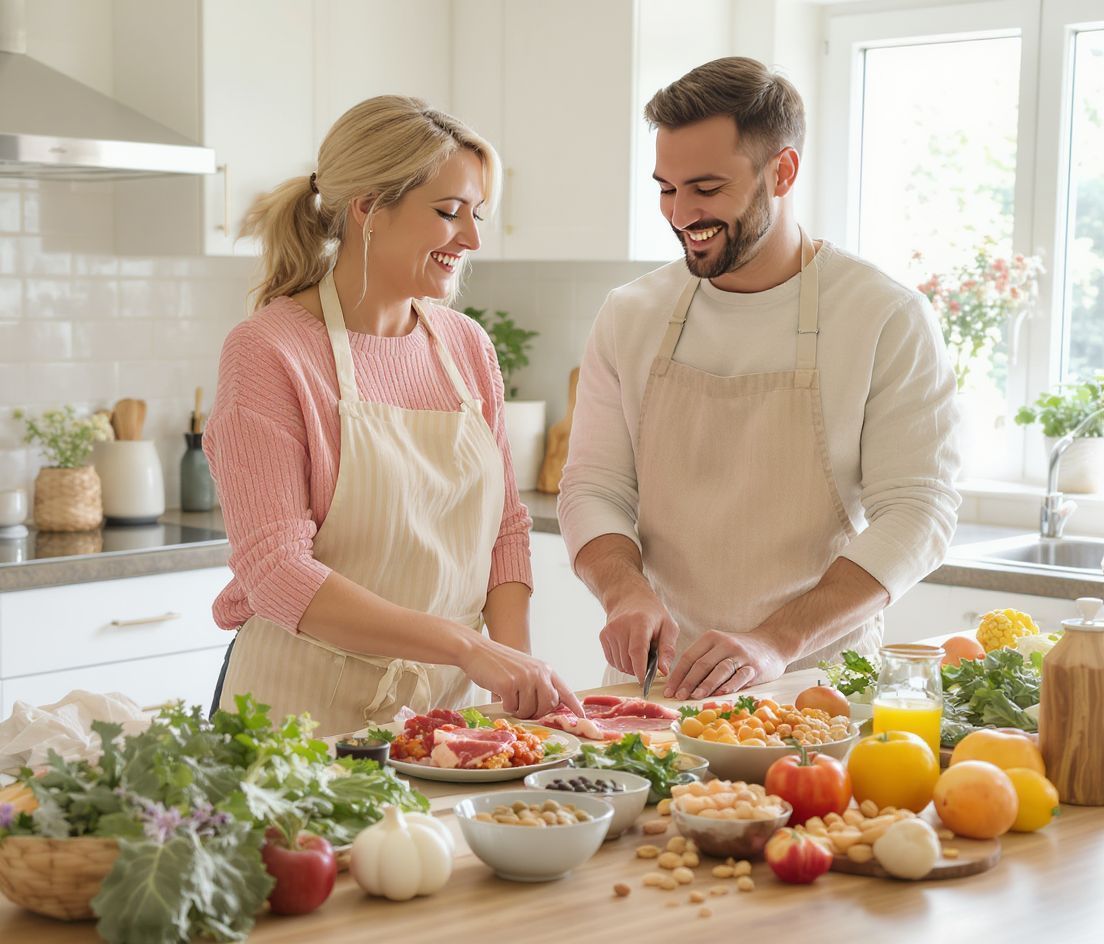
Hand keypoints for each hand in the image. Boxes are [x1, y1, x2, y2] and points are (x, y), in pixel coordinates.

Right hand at [460, 637, 584, 719]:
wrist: (476, 650)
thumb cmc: (499, 663)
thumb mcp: (526, 668)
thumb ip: (539, 683)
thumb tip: (550, 706)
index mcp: (545, 669)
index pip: (565, 691)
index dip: (574, 706)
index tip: (583, 717)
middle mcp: (538, 673)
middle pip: (547, 706)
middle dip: (536, 713)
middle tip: (523, 707)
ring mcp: (524, 678)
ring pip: (529, 711)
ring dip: (518, 710)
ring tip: (509, 697)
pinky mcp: (509, 685)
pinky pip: (512, 709)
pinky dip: (506, 707)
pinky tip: (500, 694)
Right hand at [599, 592, 679, 682]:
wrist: (630, 597)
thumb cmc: (653, 614)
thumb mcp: (669, 627)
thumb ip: (667, 649)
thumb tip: (663, 672)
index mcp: (640, 622)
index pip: (637, 651)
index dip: (640, 669)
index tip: (644, 682)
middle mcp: (621, 626)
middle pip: (627, 661)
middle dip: (640, 669)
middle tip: (650, 660)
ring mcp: (610, 631)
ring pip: (620, 664)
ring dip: (631, 667)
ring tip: (640, 653)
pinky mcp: (603, 636)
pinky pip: (612, 661)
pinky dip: (622, 663)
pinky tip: (630, 652)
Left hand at [663, 630, 787, 699]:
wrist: (772, 643)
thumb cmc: (738, 650)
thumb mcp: (718, 648)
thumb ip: (702, 661)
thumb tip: (679, 685)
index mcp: (711, 638)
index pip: (689, 657)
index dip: (678, 675)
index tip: (669, 691)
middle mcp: (725, 644)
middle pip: (702, 664)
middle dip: (688, 682)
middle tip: (678, 697)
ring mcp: (740, 655)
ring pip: (720, 670)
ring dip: (706, 685)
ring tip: (695, 697)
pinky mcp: (755, 666)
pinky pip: (741, 676)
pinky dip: (730, 686)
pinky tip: (720, 695)